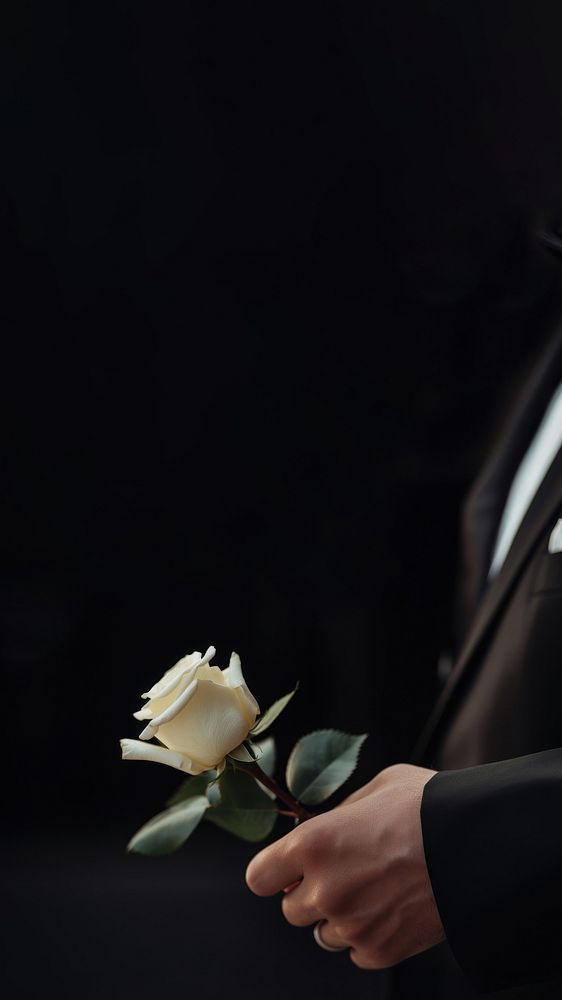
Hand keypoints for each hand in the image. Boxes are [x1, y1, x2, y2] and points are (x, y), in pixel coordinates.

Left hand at [245, 764, 444, 969]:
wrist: (475, 844)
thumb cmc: (424, 805)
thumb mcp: (373, 788)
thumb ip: (337, 814)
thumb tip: (323, 828)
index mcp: (312, 844)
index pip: (259, 878)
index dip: (273, 872)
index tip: (288, 869)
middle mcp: (323, 889)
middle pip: (291, 909)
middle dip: (310, 893)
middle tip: (344, 874)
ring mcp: (351, 925)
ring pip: (324, 933)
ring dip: (340, 916)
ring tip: (375, 889)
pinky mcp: (380, 951)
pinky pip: (357, 951)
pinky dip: (369, 935)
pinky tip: (393, 909)